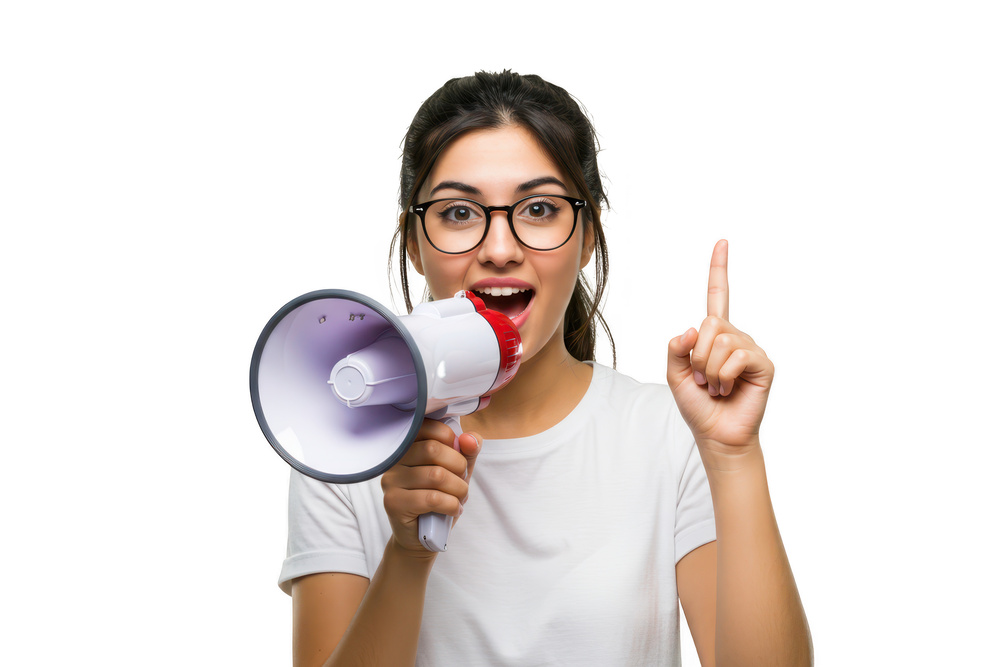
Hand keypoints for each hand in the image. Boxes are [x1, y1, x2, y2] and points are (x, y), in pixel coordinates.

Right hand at [380, 419, 481, 554]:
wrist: (422, 536)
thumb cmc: (439, 498)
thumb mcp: (457, 472)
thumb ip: (467, 451)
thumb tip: (470, 438)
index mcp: (407, 445)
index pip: (428, 426)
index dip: (451, 439)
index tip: (458, 456)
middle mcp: (394, 460)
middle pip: (433, 449)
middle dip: (459, 466)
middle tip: (462, 481)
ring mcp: (391, 481)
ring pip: (435, 475)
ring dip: (458, 489)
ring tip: (459, 498)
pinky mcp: (393, 503)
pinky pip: (431, 498)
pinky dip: (451, 505)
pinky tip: (454, 510)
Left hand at [666, 240, 773, 457]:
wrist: (716, 435)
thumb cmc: (698, 405)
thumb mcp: (674, 375)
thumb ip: (675, 349)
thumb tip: (692, 328)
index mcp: (713, 335)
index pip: (717, 296)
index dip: (719, 269)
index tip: (722, 242)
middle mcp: (735, 336)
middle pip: (710, 324)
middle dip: (696, 355)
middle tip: (700, 379)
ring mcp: (751, 349)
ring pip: (720, 341)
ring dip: (708, 370)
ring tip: (715, 386)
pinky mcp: (763, 364)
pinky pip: (736, 356)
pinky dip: (723, 376)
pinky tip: (728, 389)